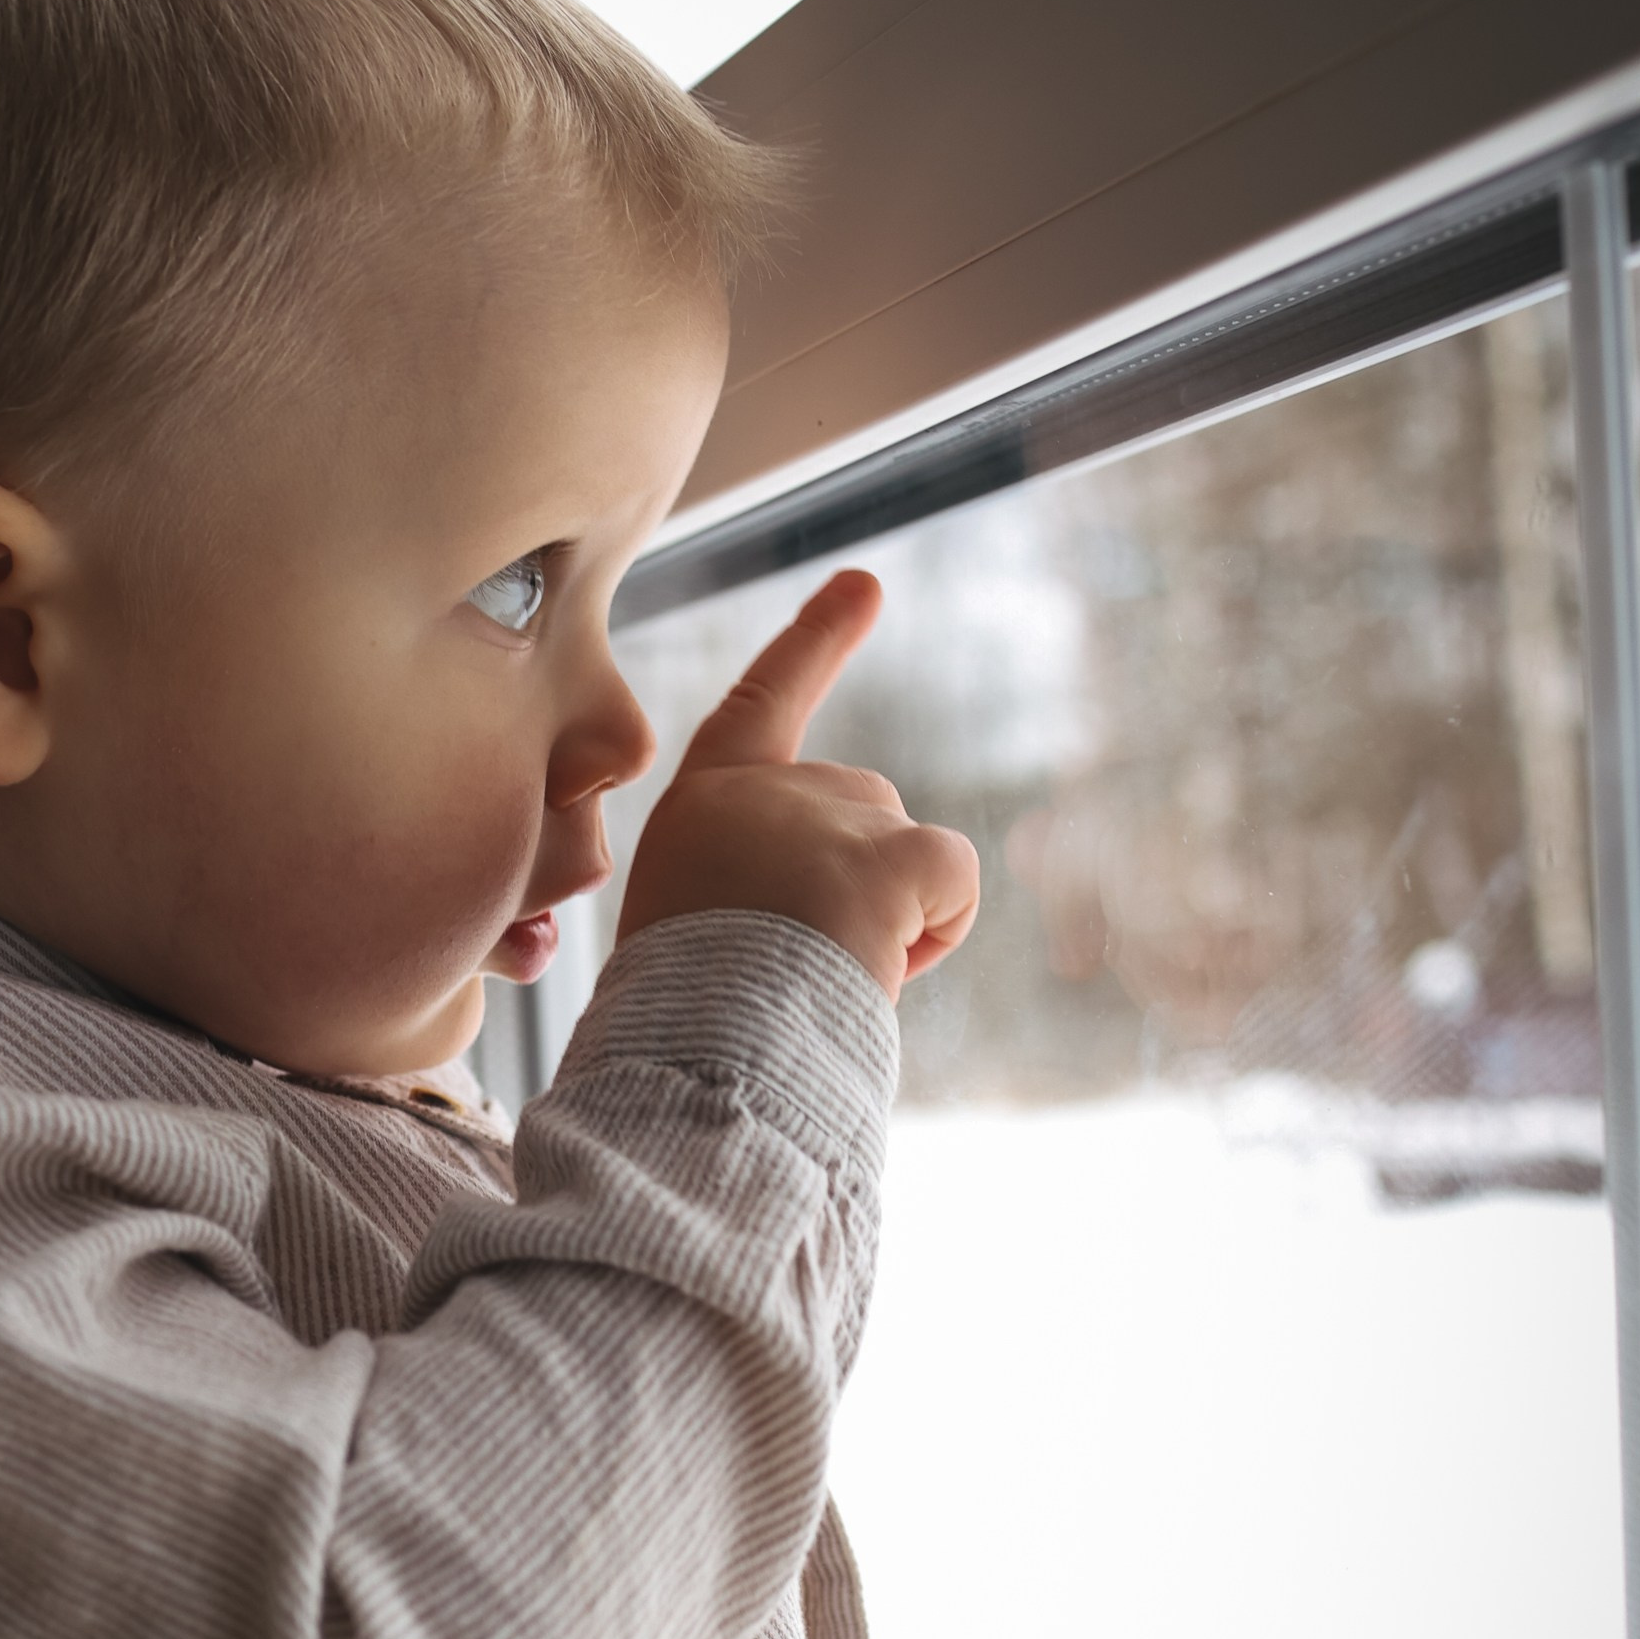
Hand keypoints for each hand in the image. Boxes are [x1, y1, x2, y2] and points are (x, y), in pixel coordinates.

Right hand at [616, 569, 978, 1000]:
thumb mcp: (688, 930)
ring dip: (891, 919)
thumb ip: (746, 890)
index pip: (761, 705)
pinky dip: (940, 927)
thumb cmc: (686, 1019)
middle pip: (859, 809)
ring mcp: (825, 815)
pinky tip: (884, 972)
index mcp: (699, 807)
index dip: (815, 642)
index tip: (866, 585)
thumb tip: (831, 920)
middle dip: (858, 883)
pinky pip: (953, 879)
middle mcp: (761, 789)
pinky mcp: (885, 857)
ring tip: (821, 981)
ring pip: (908, 851)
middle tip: (797, 964)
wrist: (697, 1053)